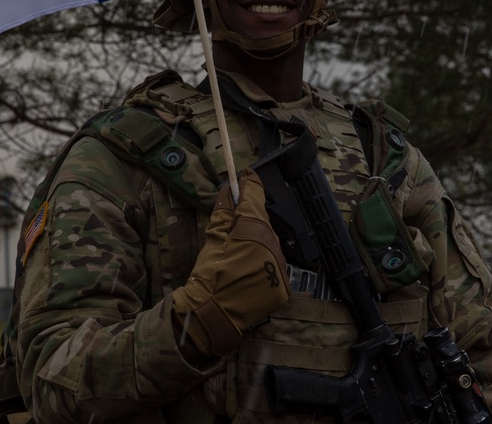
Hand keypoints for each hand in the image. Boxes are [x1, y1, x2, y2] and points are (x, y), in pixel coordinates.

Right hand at [172, 167, 289, 355]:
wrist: (212, 316)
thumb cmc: (208, 276)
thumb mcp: (212, 239)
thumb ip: (223, 212)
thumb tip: (228, 190)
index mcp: (254, 231)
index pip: (255, 199)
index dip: (250, 184)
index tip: (246, 174)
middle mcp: (273, 247)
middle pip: (263, 222)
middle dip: (250, 217)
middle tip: (234, 215)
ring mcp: (280, 268)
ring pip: (270, 244)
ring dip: (257, 241)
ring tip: (237, 248)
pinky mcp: (283, 287)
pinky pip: (274, 265)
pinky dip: (263, 262)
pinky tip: (247, 267)